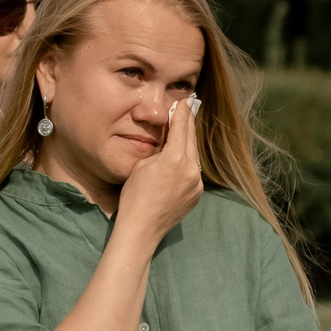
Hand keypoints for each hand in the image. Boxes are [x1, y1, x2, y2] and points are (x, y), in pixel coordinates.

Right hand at [114, 97, 204, 241]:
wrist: (141, 228)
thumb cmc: (134, 196)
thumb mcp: (142, 164)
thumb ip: (159, 148)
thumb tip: (168, 138)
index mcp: (175, 158)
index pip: (181, 127)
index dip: (181, 112)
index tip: (183, 101)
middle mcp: (191, 169)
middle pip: (191, 138)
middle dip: (188, 123)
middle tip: (186, 109)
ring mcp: (197, 183)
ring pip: (194, 155)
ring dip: (188, 142)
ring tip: (183, 131)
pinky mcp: (197, 194)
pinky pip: (194, 171)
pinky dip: (188, 161)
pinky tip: (182, 157)